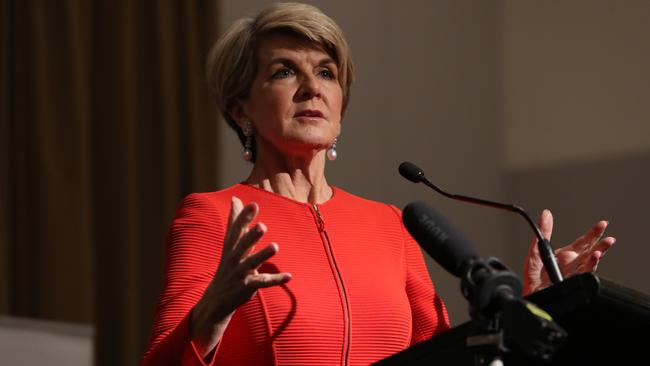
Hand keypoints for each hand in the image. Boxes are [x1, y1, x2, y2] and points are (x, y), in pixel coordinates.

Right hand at [190, 196, 291, 355]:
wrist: (216, 299)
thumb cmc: (228, 266)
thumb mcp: (230, 244)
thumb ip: (235, 221)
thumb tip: (236, 199)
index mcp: (231, 247)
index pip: (236, 229)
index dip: (244, 217)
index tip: (253, 204)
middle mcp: (233, 259)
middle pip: (242, 246)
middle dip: (251, 236)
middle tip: (262, 226)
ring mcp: (240, 273)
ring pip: (251, 263)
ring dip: (263, 255)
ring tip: (275, 246)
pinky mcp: (247, 287)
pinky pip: (263, 283)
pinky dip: (276, 280)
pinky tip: (289, 276)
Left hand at [523, 209, 615, 295]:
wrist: (530, 294)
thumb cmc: (533, 276)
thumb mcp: (536, 249)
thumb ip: (544, 232)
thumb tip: (546, 213)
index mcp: (566, 256)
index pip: (583, 243)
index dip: (593, 234)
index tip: (603, 224)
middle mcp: (572, 264)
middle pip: (590, 253)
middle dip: (600, 245)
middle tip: (610, 238)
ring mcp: (572, 274)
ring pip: (589, 264)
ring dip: (596, 257)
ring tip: (600, 251)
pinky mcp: (570, 283)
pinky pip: (581, 275)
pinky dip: (588, 268)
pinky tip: (592, 260)